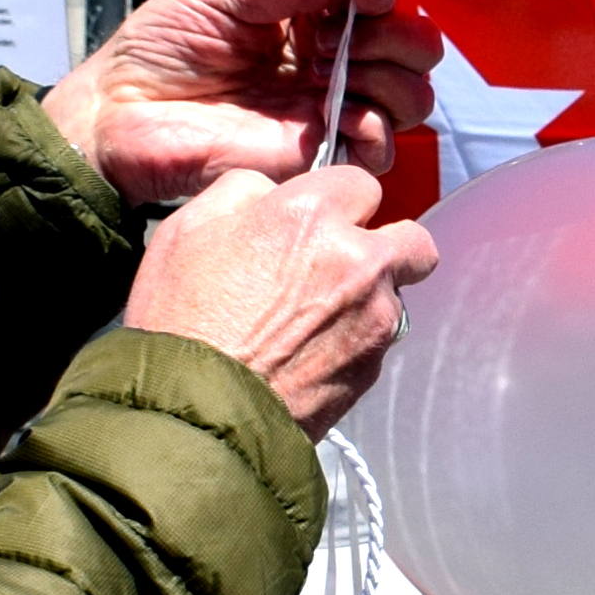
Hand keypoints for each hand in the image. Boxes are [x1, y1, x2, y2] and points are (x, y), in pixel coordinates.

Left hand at [43, 0, 444, 205]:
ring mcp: (325, 111)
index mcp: (309, 15)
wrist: (118, 112)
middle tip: (342, 38)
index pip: (380, 1)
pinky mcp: (314, 157)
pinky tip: (339, 116)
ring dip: (393, 81)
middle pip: (413, 51)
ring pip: (410, 100)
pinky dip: (376, 129)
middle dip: (398, 37)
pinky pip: (378, 151)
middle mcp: (329, 62)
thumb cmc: (160, 44)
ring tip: (335, 76)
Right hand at [122, 164, 436, 433]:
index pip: (360, 183)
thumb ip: (241, 190)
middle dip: (387, 246)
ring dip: (370, 298)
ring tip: (316, 319)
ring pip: (397, 294)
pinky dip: (355, 342)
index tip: (321, 222)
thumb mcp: (186, 228)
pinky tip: (310, 354)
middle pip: (412, 239)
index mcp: (310, 213)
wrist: (197, 412)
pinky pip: (379, 340)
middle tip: (346, 265)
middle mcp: (356, 258)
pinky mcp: (373, 365)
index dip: (338, 201)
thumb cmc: (182, 320)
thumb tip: (268, 189)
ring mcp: (373, 316)